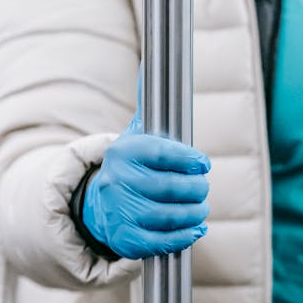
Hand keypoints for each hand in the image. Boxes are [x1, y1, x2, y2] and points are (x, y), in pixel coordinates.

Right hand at [82, 70, 209, 259]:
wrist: (99, 205)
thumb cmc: (130, 167)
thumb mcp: (136, 135)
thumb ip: (150, 106)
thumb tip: (152, 61)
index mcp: (123, 152)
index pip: (160, 153)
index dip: (188, 160)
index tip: (202, 163)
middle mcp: (117, 181)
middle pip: (167, 187)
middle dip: (195, 188)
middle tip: (202, 188)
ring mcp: (119, 211)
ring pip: (166, 215)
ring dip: (193, 213)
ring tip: (201, 208)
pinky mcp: (124, 239)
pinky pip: (159, 241)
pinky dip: (183, 236)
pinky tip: (195, 229)